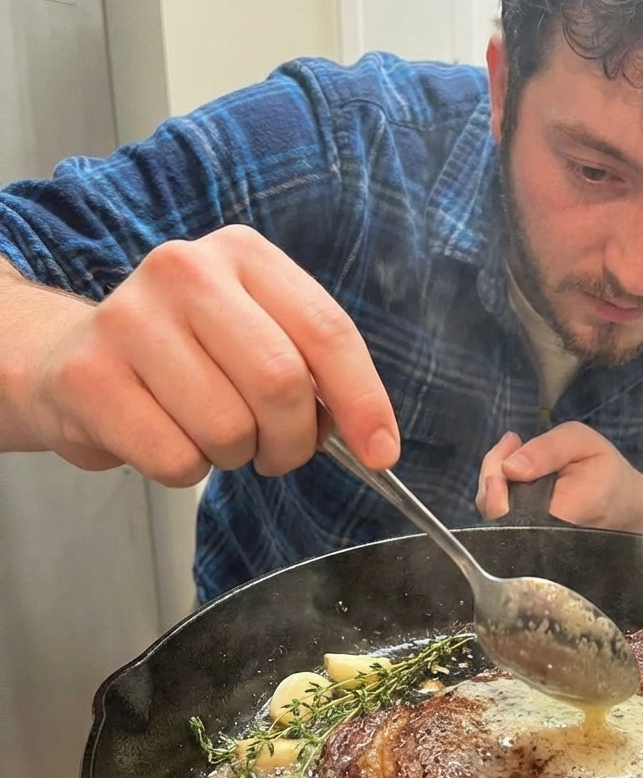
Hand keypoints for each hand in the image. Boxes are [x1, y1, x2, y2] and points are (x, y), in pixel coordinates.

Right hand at [0, 225, 398, 484]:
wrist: (76, 359)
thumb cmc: (189, 358)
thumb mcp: (258, 336)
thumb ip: (315, 371)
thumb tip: (372, 440)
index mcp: (245, 256)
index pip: (326, 330)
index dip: (363, 400)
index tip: (382, 452)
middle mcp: (186, 271)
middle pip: (281, 382)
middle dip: (295, 440)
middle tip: (280, 452)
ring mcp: (131, 318)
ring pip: (228, 429)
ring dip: (236, 457)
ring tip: (214, 436)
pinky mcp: (90, 375)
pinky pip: (176, 459)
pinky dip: (188, 471)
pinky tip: (169, 440)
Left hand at [476, 422, 642, 553]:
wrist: (623, 505)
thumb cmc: (605, 472)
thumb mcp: (583, 444)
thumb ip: (548, 450)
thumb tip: (510, 467)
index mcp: (557, 518)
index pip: (507, 513)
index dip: (496, 489)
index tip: (506, 462)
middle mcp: (536, 537)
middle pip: (493, 511)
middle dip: (492, 474)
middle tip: (512, 442)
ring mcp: (527, 539)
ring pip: (491, 511)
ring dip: (494, 477)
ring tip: (514, 447)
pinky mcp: (522, 535)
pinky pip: (498, 511)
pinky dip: (498, 485)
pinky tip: (514, 465)